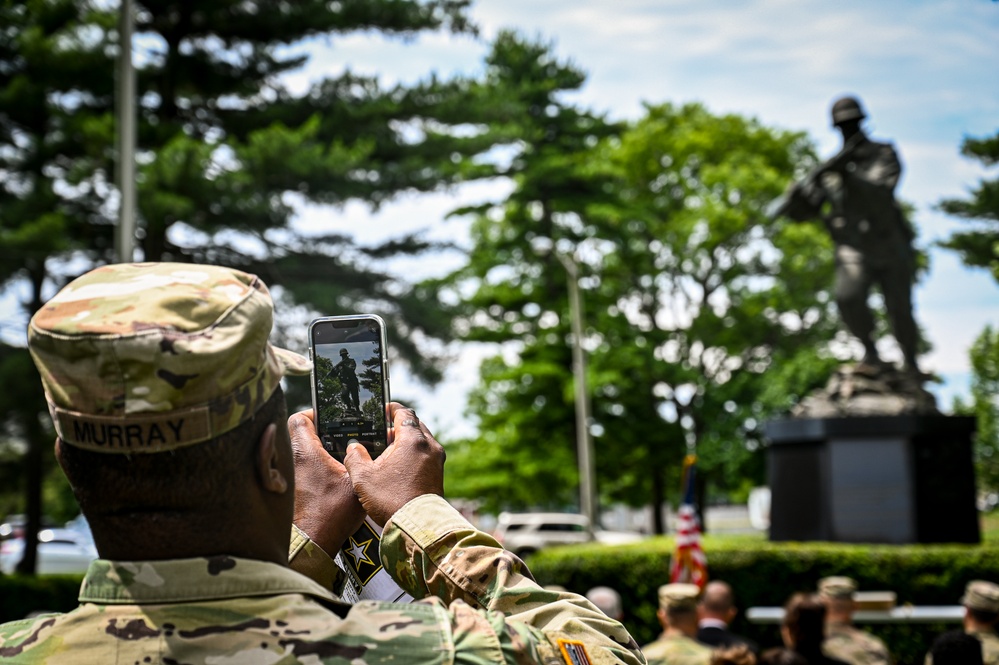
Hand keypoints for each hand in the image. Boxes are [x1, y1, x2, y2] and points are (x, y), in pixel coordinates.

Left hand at [288, 410, 365, 553]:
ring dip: (314, 452)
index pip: (299, 418)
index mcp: (305, 452)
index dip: (314, 414)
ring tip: (335, 458)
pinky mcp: (289, 489)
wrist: (312, 543)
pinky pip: (298, 469)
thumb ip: (360, 460)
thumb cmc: (332, 513)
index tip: (329, 419)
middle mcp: (290, 460)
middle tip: (337, 438)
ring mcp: (287, 475)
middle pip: (298, 434)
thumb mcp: (355, 481)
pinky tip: (328, 479)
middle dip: (317, 434)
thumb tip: (363, 448)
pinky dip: (311, 469)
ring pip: (298, 452)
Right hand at [344, 403, 444, 525]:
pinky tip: (398, 466)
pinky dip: (413, 454)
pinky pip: (425, 455)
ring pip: (421, 441)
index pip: (404, 413)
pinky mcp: (438, 474)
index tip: (383, 409)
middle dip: (398, 425)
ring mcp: (437, 460)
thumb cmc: (390, 500)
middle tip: (381, 431)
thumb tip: (353, 447)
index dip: (392, 409)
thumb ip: (355, 457)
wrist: (416, 526)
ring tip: (388, 450)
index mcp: (413, 440)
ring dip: (406, 441)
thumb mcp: (363, 478)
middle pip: (415, 425)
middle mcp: (429, 446)